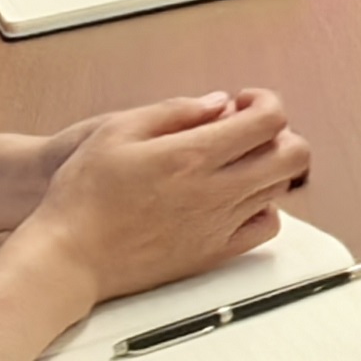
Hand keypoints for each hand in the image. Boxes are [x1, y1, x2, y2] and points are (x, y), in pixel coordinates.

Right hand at [18, 91, 311, 304]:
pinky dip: (262, 207)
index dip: (265, 103)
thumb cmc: (82, 193)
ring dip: (268, 167)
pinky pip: (266, 228)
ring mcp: (219, 226)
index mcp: (192, 156)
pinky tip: (234, 198)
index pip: (269, 121)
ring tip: (234, 162)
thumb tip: (221, 102)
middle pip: (292, 156)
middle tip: (247, 131)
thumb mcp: (115, 131)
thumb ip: (174, 111)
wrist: (69, 258)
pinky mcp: (214, 254)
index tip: (242, 103)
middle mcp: (216, 192)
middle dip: (278, 133)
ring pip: (280, 189)